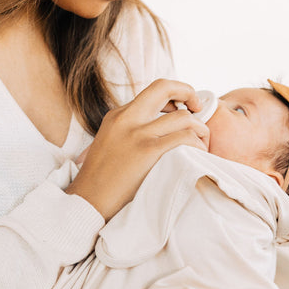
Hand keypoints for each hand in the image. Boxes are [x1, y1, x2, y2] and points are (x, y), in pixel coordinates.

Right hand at [65, 78, 209, 219]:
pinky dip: (197, 145)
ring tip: (201, 144)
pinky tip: (196, 156)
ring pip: (183, 117)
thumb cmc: (100, 181)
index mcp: (117, 116)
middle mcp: (127, 119)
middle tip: (198, 109)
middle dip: (188, 92)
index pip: (153, 92)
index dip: (174, 96)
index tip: (184, 108)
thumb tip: (156, 130)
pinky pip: (184, 138)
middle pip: (164, 87)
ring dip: (199, 129)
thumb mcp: (109, 144)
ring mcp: (137, 134)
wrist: (88, 201)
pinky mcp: (148, 151)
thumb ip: (128, 132)